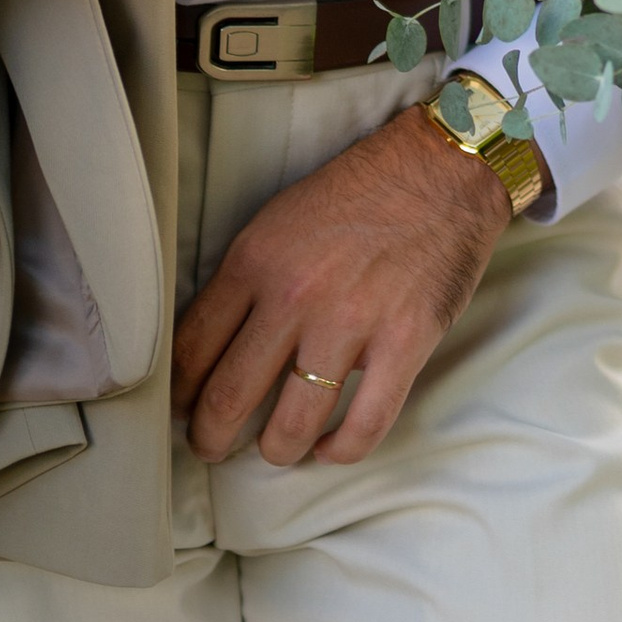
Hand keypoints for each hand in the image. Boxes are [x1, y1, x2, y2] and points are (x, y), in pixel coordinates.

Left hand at [172, 107, 512, 467]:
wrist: (442, 169)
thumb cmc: (360, 193)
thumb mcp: (279, 221)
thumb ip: (247, 280)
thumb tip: (217, 346)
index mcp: (255, 261)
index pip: (192, 348)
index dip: (179, 392)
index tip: (181, 408)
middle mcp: (295, 296)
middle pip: (229, 397)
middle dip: (210, 437)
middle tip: (211, 446)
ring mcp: (351, 323)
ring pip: (291, 425)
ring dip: (276, 451)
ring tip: (275, 450)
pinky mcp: (405, 343)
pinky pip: (363, 426)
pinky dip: (340, 450)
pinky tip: (330, 447)